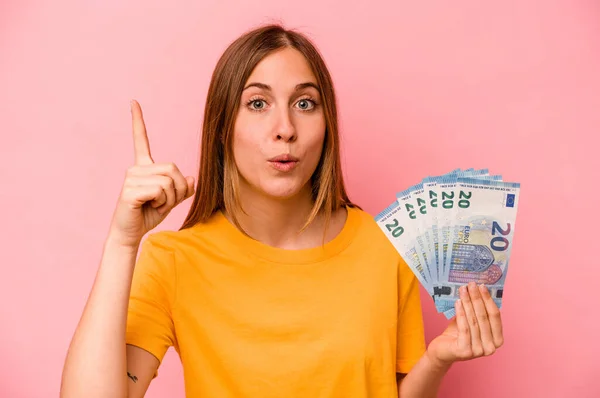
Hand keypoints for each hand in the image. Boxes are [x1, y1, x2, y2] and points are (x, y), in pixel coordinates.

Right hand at [107, 100, 195, 247]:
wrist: (129, 234)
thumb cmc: (147, 215)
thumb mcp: (170, 201)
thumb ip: (182, 189)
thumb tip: (191, 178)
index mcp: (143, 168)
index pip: (141, 140)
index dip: (138, 121)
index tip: (134, 101)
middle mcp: (135, 169)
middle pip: (172, 168)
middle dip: (178, 189)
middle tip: (164, 202)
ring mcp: (131, 178)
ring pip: (168, 181)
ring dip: (170, 199)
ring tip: (155, 205)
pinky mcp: (129, 190)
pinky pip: (160, 191)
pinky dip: (162, 203)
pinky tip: (148, 207)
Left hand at [426, 282, 503, 367]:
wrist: (442, 350)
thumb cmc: (458, 334)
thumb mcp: (471, 321)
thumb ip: (478, 310)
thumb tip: (478, 288)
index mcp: (497, 340)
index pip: (495, 316)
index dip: (488, 300)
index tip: (482, 286)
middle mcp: (491, 348)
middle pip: (484, 317)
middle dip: (477, 298)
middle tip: (471, 284)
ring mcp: (479, 351)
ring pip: (474, 321)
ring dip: (468, 302)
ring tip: (462, 290)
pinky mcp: (466, 351)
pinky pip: (464, 327)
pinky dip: (461, 313)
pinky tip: (458, 302)